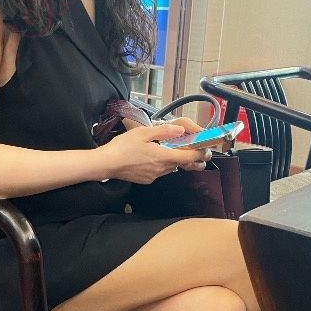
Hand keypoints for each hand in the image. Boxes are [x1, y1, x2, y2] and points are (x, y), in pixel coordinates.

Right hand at [97, 120, 211, 183]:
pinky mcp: (147, 180)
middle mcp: (161, 169)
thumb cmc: (123, 147)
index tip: (203, 149)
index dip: (199, 154)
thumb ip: (164, 131)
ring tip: (160, 149)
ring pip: (169, 168)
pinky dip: (158, 165)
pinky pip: (158, 172)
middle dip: (181, 154)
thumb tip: (181, 130)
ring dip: (169, 159)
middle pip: (179, 163)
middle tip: (179, 144)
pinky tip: (148, 158)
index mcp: (163, 157)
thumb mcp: (144, 133)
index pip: (188, 157)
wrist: (106, 164)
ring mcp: (154, 176)